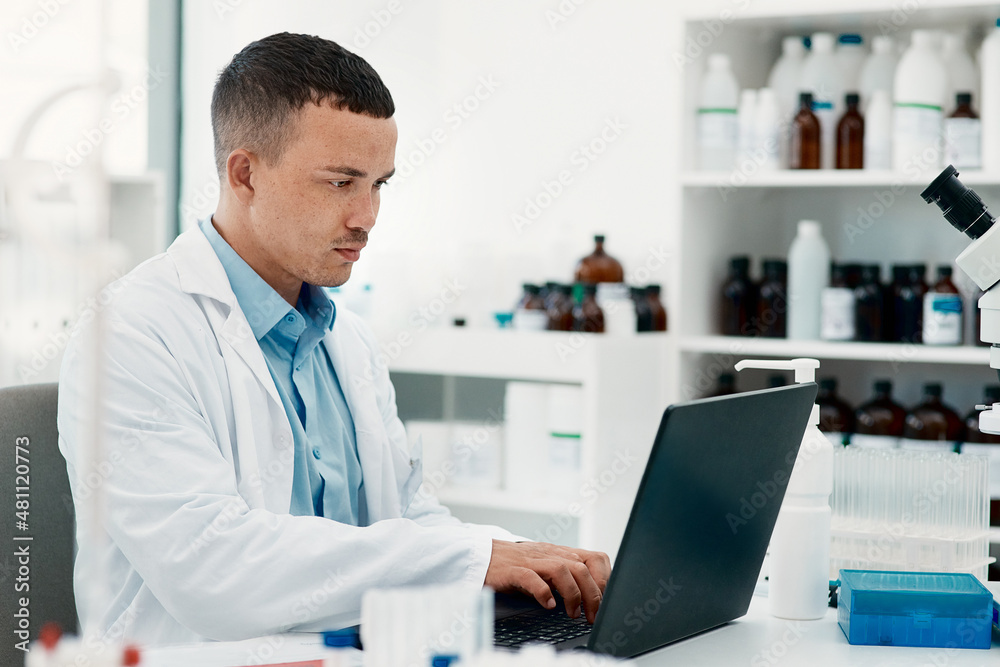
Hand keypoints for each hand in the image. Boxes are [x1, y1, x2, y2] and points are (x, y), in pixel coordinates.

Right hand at [484, 540, 610, 623]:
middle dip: (592, 595)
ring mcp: (531, 561)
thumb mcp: (547, 566)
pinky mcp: (513, 570)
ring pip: (562, 570)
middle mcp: (549, 554)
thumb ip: (568, 576)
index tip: (605, 601)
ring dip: (572, 595)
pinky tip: (548, 605)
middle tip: (592, 616)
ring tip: (572, 613)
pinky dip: (543, 592)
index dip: (604, 580)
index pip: (595, 558)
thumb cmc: (518, 564)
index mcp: (561, 553)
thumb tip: (593, 598)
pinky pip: (531, 578)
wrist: (485, 556)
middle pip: (581, 568)